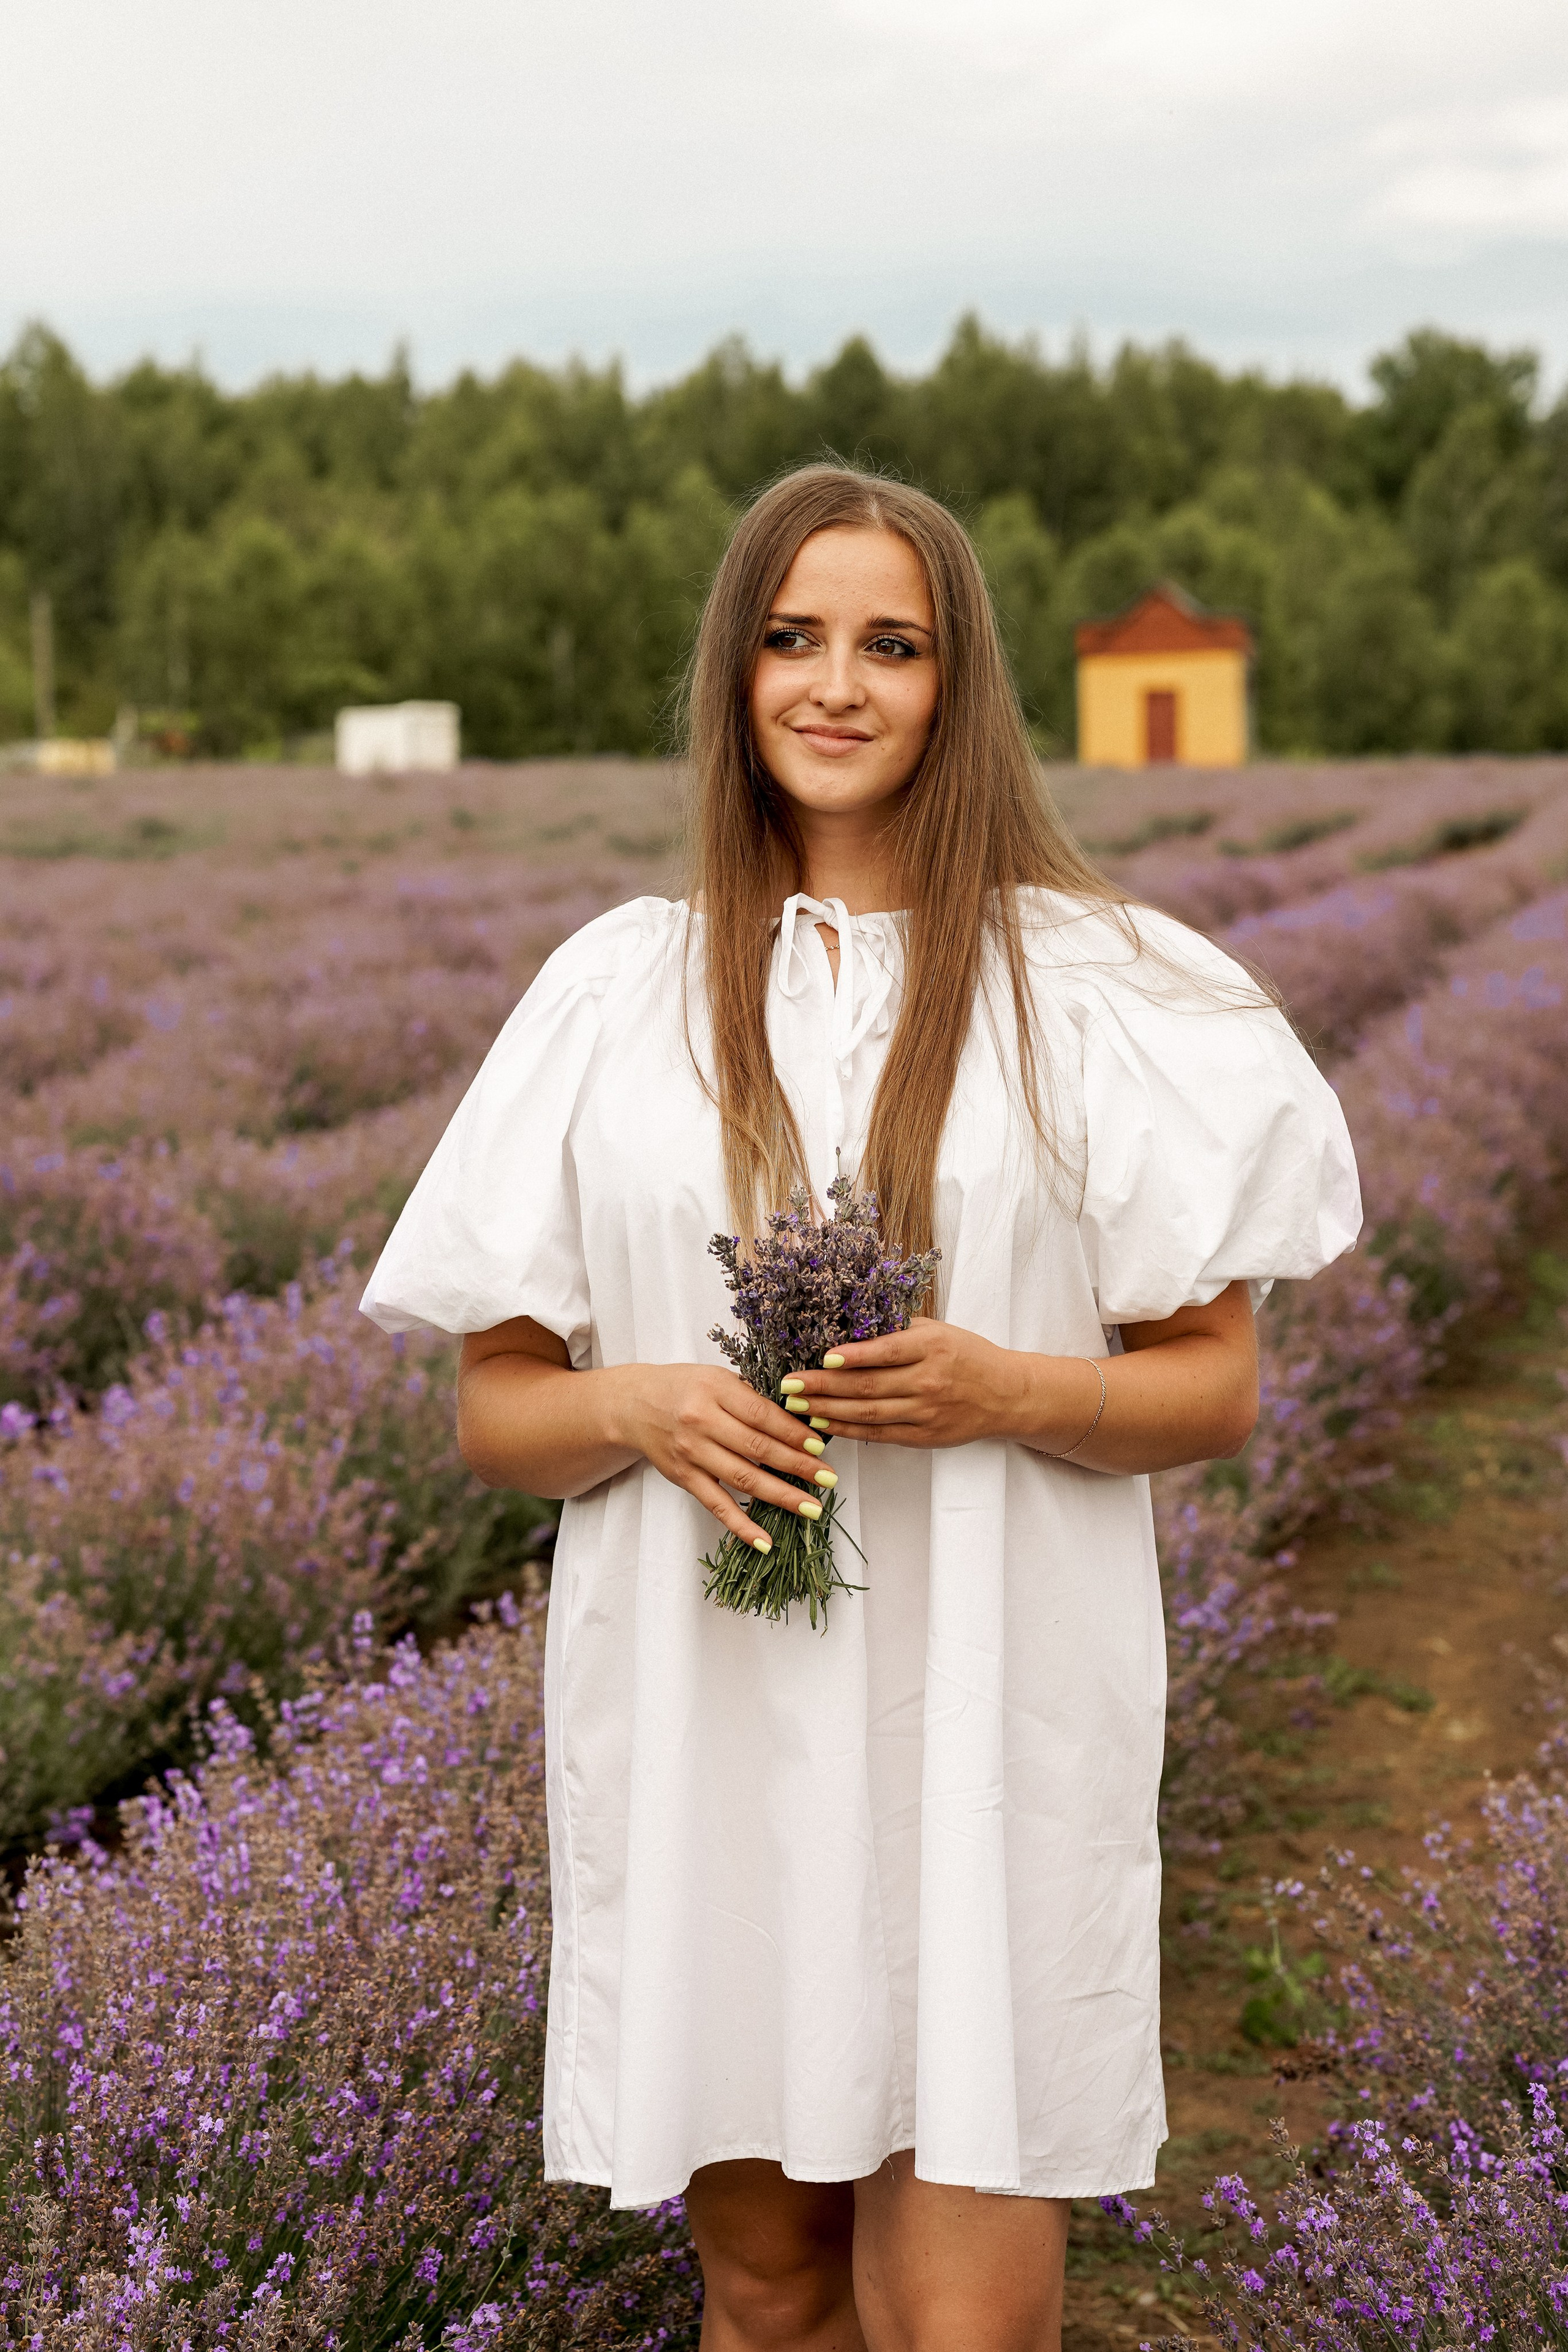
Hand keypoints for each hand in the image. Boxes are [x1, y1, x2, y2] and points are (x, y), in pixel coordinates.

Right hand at [611, 1363, 836, 1549]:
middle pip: (757, 1448)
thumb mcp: (717, 1378)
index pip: (761, 1415)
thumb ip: (752, 1397)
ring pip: (742, 1479)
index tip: (820, 1446)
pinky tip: (765, 1541)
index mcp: (715, 1390)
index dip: (793, 1432)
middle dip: (797, 1466)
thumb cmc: (684, 1387)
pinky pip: (716, 1505)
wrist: (634, 1405)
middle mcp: (701, 1422)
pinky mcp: (684, 1477)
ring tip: (811, 1507)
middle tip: (829, 1479)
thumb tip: (799, 1422)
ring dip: (781, 1496)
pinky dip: (741, 1526)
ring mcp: (691, 1453)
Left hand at [788, 1317, 1027, 1449]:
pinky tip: (823, 1425)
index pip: (885, 1352)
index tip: (821, 1358)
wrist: (1005, 1395)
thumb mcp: (937, 1330)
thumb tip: (847, 1325)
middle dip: (822, 1387)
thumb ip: (897, 1330)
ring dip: (827, 1411)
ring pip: (867, 1414)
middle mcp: (928, 1381)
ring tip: (796, 1406)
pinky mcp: (923, 1436)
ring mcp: (925, 1413)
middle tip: (788, 1385)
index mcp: (931, 1347)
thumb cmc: (966, 1355)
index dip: (851, 1357)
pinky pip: (878, 1434)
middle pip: (867, 1386)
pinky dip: (848, 1431)